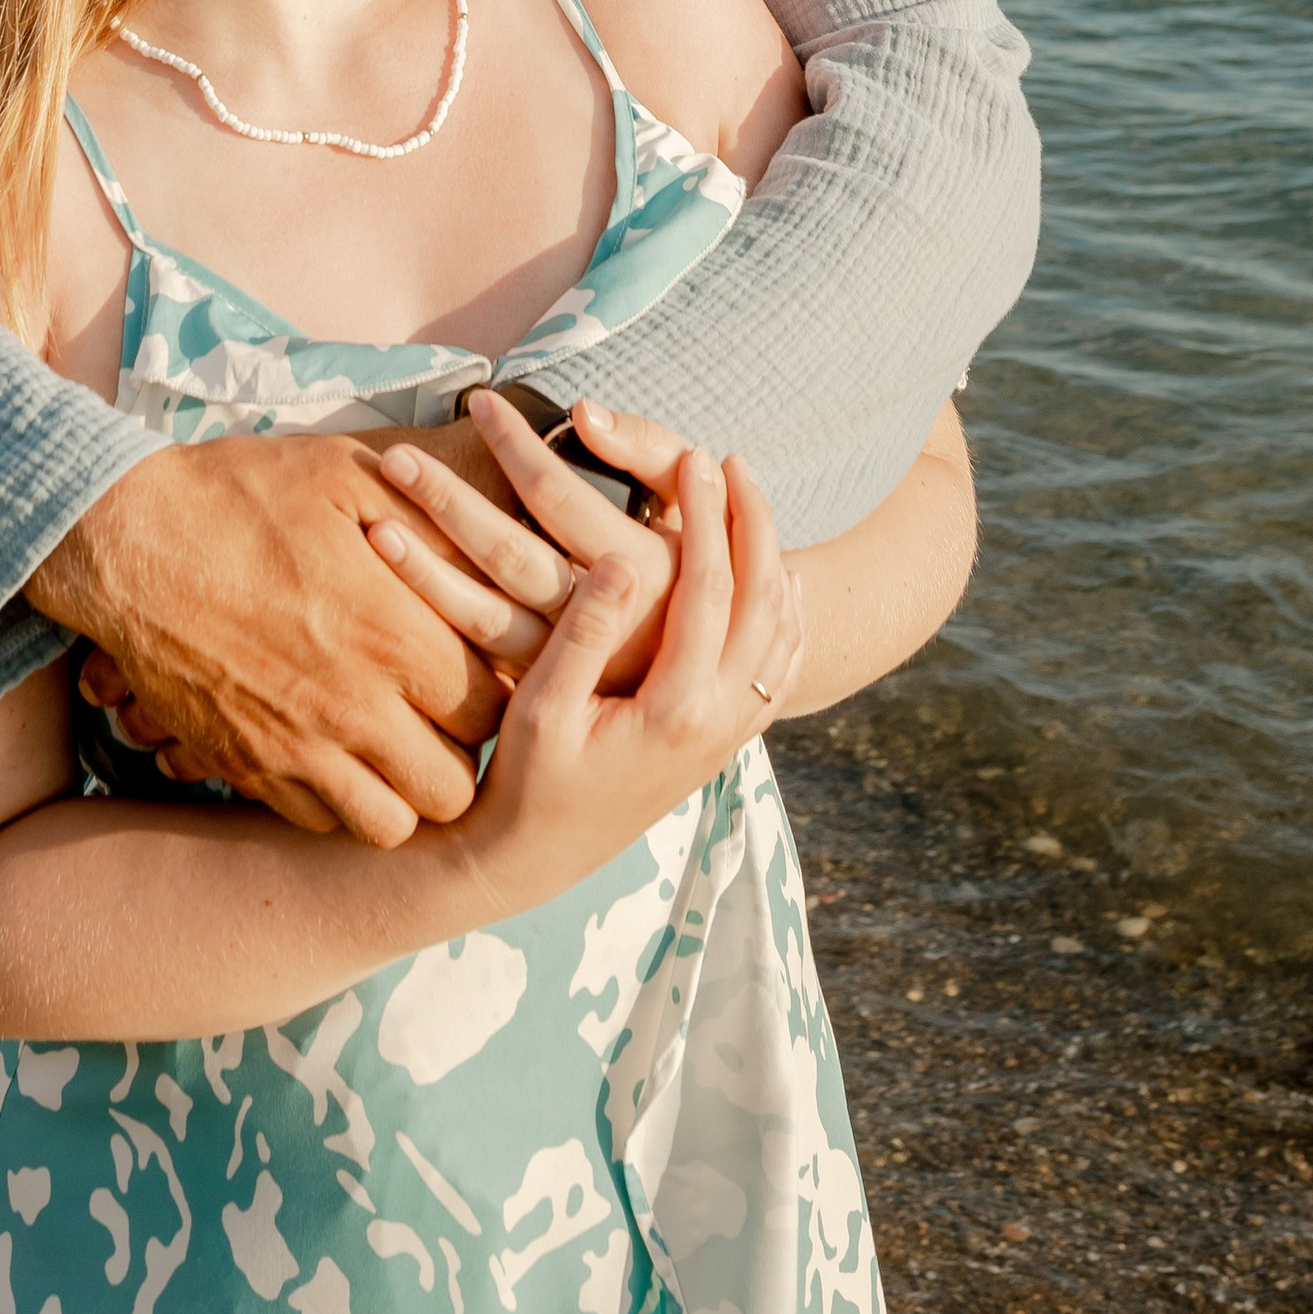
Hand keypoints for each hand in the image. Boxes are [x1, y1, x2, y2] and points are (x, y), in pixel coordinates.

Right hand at [26, 432, 506, 848]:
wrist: (126, 539)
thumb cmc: (241, 495)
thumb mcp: (349, 475)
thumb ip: (434, 523)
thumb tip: (498, 551)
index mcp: (392, 633)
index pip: (493, 708)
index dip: (496, 689)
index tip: (478, 665)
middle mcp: (354, 707)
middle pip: (455, 787)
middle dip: (461, 754)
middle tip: (443, 713)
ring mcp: (296, 749)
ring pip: (390, 826)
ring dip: (403, 792)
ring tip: (394, 743)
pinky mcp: (246, 768)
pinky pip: (319, 823)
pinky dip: (338, 802)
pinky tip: (334, 749)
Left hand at [367, 392, 697, 691]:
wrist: (723, 661)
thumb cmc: (706, 551)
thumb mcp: (698, 494)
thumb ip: (647, 447)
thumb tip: (580, 413)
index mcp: (643, 564)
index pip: (559, 495)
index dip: (515, 446)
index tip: (477, 401)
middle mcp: (605, 619)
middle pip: (509, 557)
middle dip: (449, 505)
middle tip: (395, 460)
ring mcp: (574, 664)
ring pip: (488, 622)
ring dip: (427, 577)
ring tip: (377, 533)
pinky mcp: (552, 691)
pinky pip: (488, 661)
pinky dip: (444, 628)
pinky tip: (401, 599)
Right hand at [463, 445, 800, 916]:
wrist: (541, 858)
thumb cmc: (529, 781)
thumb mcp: (542, 709)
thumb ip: (583, 635)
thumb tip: (618, 561)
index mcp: (678, 709)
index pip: (712, 591)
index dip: (707, 517)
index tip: (696, 455)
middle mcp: (719, 722)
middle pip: (764, 603)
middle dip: (753, 523)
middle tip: (734, 461)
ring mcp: (729, 735)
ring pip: (781, 634)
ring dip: (772, 561)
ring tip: (751, 501)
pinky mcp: (724, 742)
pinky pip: (778, 667)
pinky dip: (783, 613)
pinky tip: (771, 580)